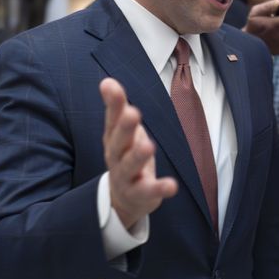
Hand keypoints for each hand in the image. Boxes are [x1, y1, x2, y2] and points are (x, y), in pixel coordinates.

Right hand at [100, 78, 177, 228]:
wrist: (123, 197)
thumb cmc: (125, 155)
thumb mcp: (121, 132)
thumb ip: (117, 108)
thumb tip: (107, 81)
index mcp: (113, 138)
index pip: (111, 118)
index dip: (112, 103)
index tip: (110, 86)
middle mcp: (116, 156)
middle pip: (118, 142)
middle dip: (125, 128)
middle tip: (133, 113)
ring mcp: (126, 177)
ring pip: (129, 167)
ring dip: (138, 156)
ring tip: (148, 145)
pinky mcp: (141, 194)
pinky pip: (150, 191)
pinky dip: (159, 188)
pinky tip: (171, 185)